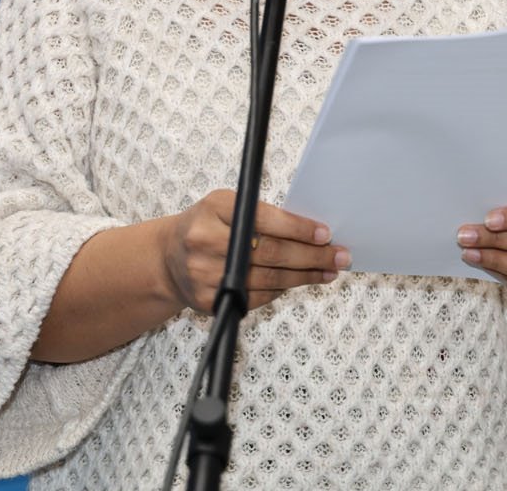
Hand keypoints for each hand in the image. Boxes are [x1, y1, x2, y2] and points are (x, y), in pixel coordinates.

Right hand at [162, 190, 349, 312]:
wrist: (167, 259)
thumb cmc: (206, 226)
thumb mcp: (225, 206)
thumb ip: (261, 215)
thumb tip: (311, 231)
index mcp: (214, 209)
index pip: (266, 220)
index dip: (299, 228)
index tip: (325, 233)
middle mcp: (206, 241)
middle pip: (272, 253)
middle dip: (312, 256)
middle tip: (339, 256)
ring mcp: (206, 274)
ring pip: (268, 280)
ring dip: (304, 277)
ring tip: (328, 271)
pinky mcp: (209, 301)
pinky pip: (256, 297)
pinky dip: (281, 290)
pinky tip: (298, 282)